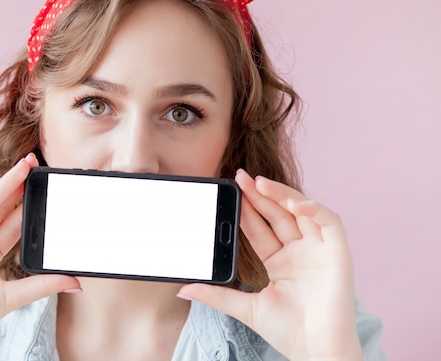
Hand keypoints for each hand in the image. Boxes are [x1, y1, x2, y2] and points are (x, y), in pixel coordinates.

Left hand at [178, 170, 363, 360]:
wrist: (314, 351)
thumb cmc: (287, 332)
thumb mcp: (245, 308)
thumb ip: (216, 295)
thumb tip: (183, 290)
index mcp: (280, 262)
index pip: (259, 228)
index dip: (246, 209)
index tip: (230, 191)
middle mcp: (300, 251)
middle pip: (278, 214)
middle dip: (259, 195)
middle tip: (240, 177)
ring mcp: (319, 250)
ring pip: (301, 211)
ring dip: (282, 195)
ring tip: (259, 184)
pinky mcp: (338, 252)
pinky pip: (328, 221)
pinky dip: (312, 208)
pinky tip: (293, 203)